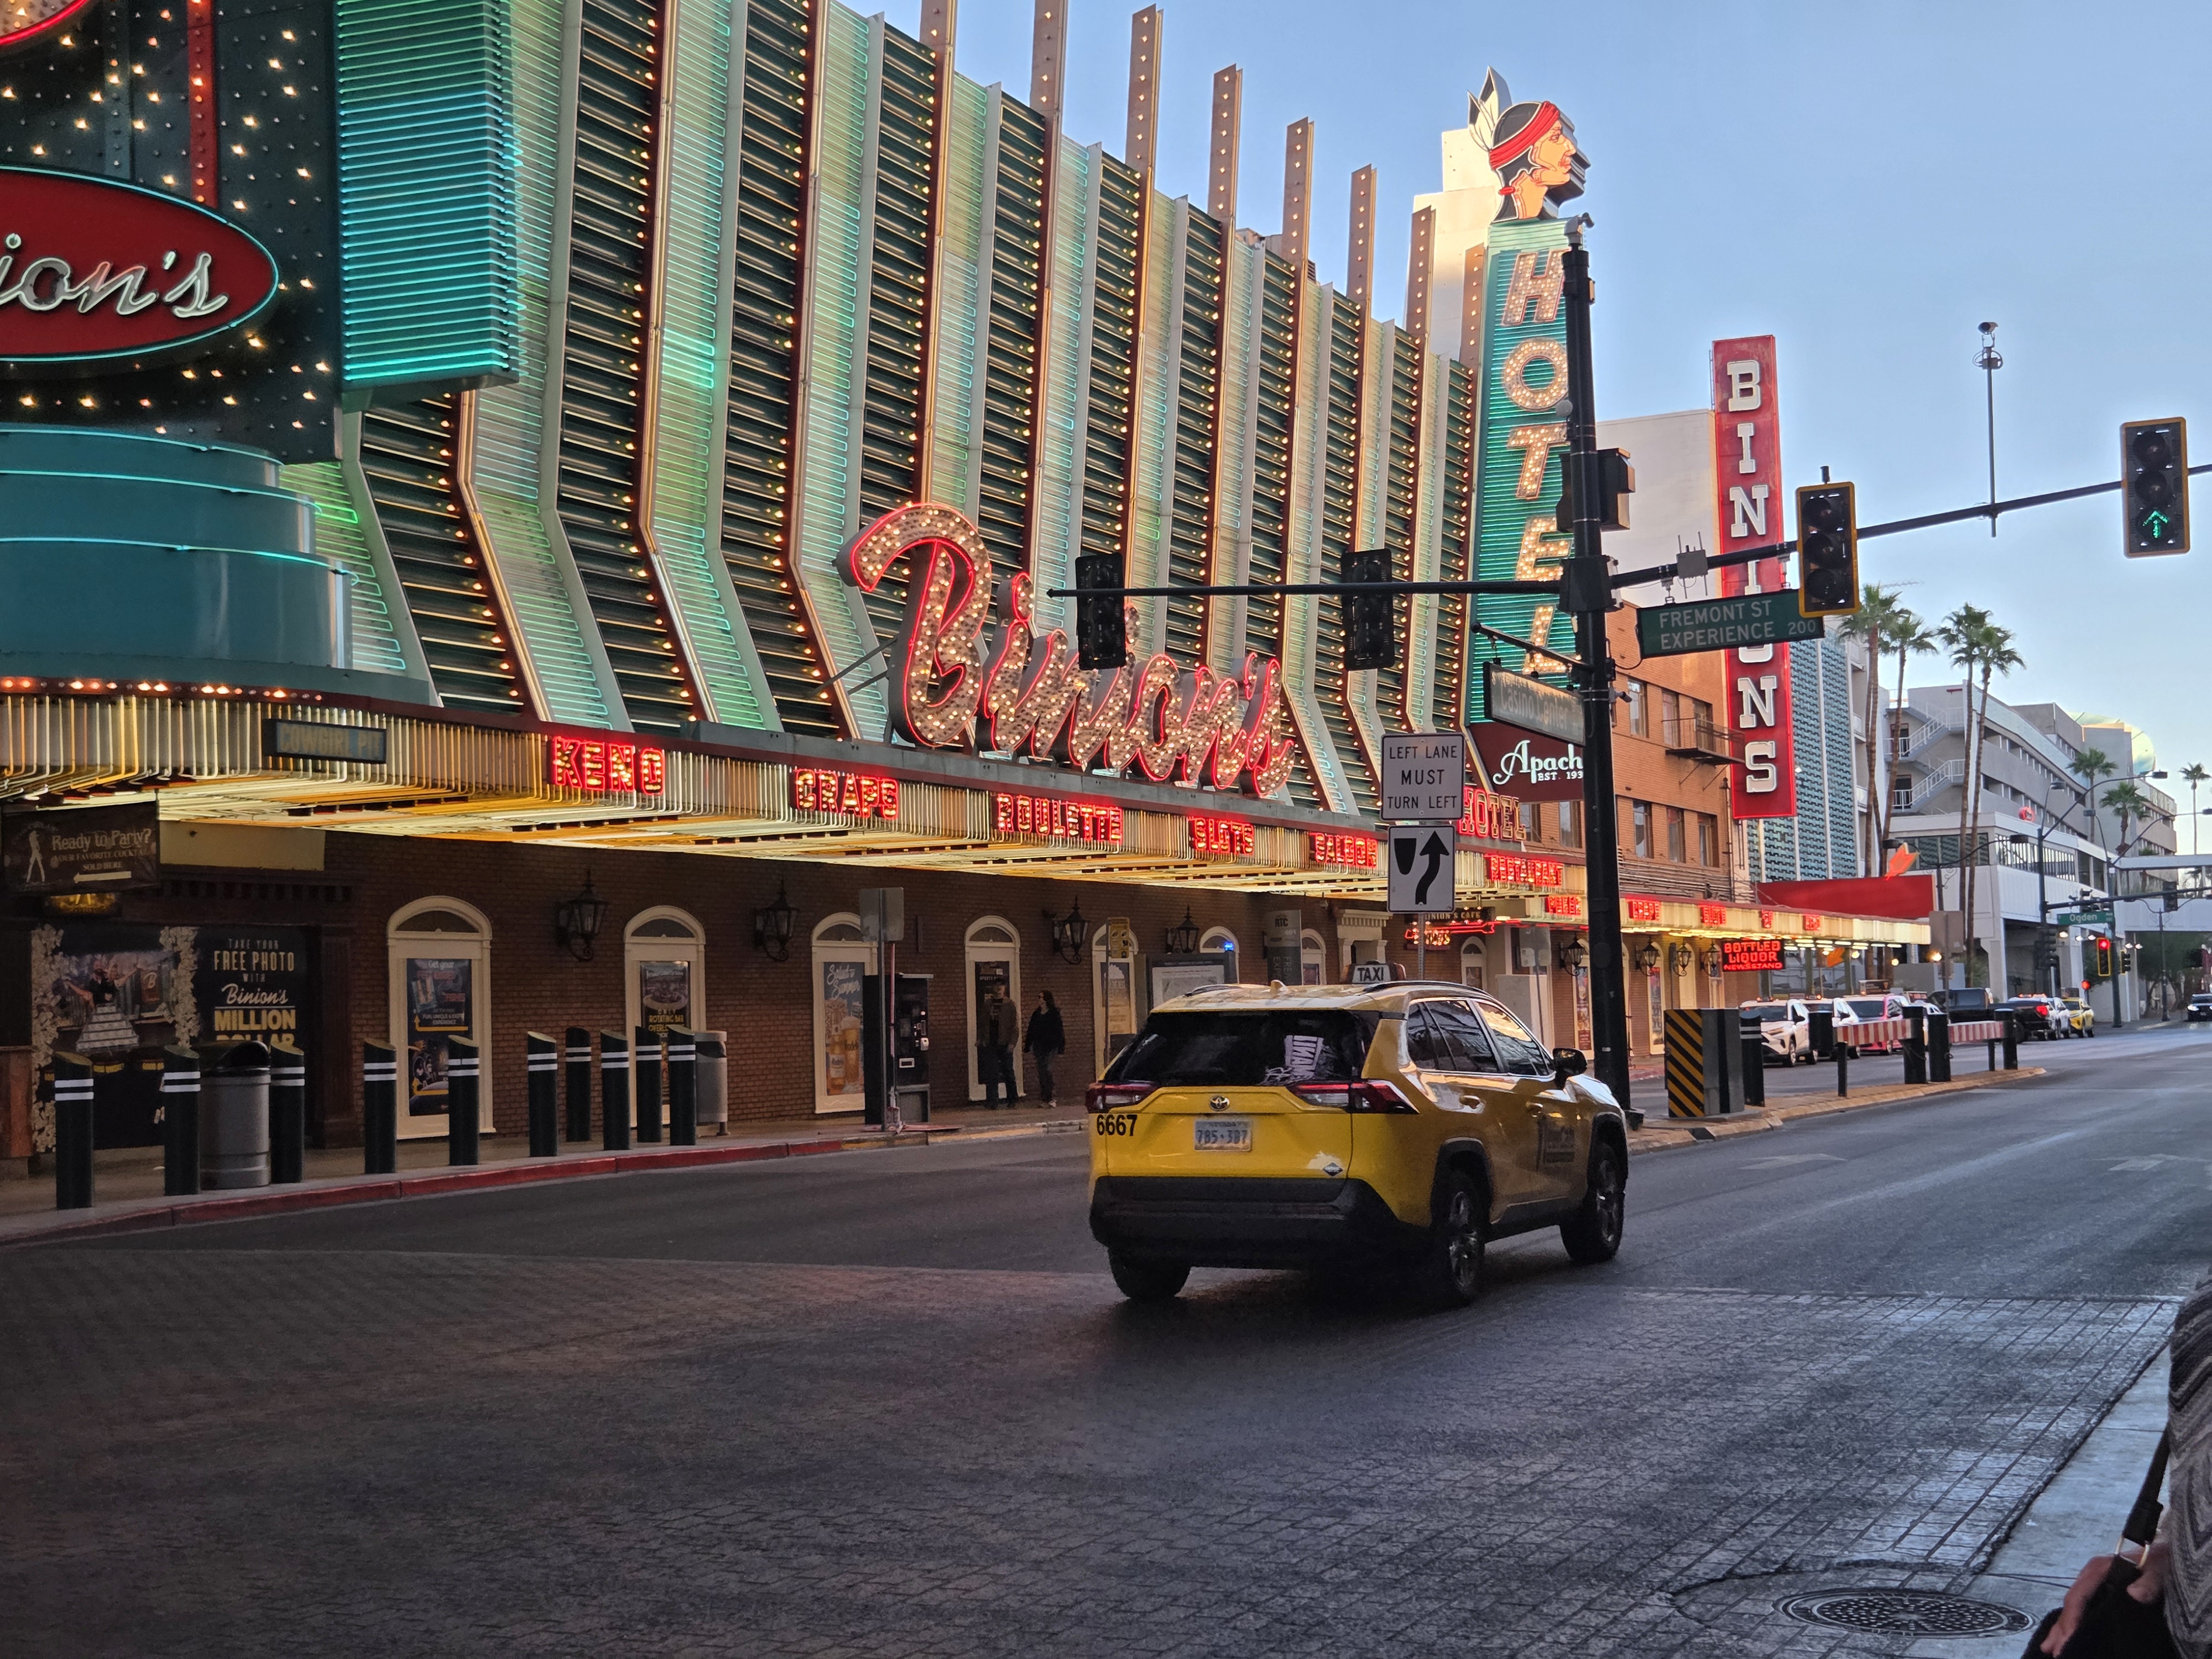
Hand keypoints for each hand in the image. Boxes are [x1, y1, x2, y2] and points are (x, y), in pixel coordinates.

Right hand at [2041, 1543, 2167, 1653]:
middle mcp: (2091, 1576)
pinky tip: (2068, 1634)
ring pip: (2074, 1608)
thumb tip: (2134, 1593)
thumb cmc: (2157, 1561)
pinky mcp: (2101, 1592)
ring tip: (2051, 1647)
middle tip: (2053, 1650)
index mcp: (2099, 1569)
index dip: (2072, 1618)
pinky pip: (2082, 1608)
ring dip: (2062, 1627)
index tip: (2068, 1638)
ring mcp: (2094, 1584)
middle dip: (2061, 1627)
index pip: (2079, 1596)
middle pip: (2072, 1604)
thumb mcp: (2157, 1569)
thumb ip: (2148, 1582)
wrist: (2163, 1556)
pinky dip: (2073, 1622)